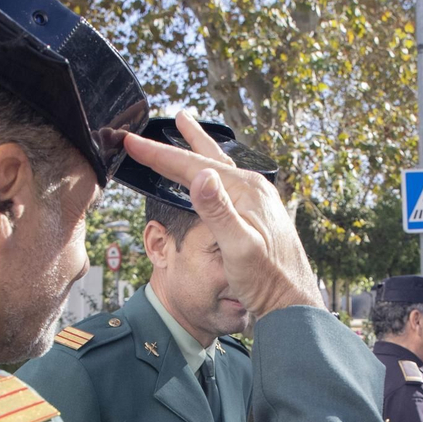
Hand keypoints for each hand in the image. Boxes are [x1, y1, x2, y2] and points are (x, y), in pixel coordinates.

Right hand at [119, 112, 320, 316]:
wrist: (292, 300)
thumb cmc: (267, 280)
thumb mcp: (239, 248)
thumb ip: (219, 212)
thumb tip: (201, 176)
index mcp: (246, 191)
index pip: (193, 167)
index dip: (158, 154)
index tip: (131, 142)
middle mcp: (254, 188)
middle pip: (208, 157)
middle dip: (180, 140)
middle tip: (161, 121)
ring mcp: (257, 199)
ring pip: (219, 166)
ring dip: (199, 147)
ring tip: (186, 126)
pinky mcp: (258, 212)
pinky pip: (226, 182)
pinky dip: (210, 170)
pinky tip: (209, 173)